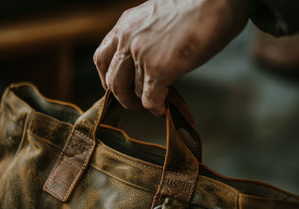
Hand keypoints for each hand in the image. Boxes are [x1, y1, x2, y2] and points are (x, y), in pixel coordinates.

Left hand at [94, 0, 249, 115]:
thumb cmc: (196, 6)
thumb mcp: (158, 16)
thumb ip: (145, 37)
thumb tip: (147, 62)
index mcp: (126, 24)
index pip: (102, 57)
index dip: (107, 78)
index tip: (118, 88)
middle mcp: (128, 38)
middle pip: (112, 79)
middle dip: (123, 97)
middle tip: (136, 104)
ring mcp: (142, 54)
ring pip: (130, 91)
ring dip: (140, 103)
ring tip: (153, 105)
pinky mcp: (159, 68)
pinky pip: (150, 98)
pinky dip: (156, 107)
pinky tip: (163, 108)